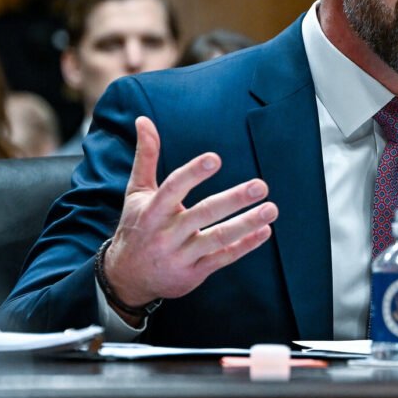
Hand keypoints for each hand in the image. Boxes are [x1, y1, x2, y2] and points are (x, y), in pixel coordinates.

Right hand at [103, 116, 277, 312]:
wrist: (127, 278)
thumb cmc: (137, 227)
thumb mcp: (136, 192)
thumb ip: (145, 156)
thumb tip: (143, 119)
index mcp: (152, 210)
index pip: (173, 188)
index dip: (193, 173)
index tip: (215, 159)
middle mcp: (166, 233)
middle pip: (203, 213)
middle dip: (233, 200)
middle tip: (260, 185)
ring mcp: (181, 255)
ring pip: (217, 239)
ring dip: (247, 224)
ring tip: (271, 209)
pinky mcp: (194, 273)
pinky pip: (223, 258)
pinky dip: (245, 245)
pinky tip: (265, 231)